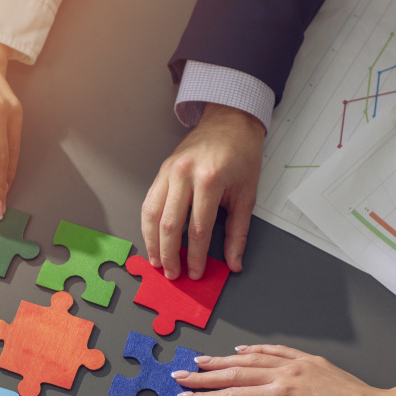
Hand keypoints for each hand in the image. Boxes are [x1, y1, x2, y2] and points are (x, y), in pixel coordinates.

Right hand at [141, 103, 264, 279]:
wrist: (229, 121)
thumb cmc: (241, 155)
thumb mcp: (247, 194)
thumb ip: (238, 232)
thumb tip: (233, 262)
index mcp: (210, 180)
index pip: (198, 229)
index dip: (196, 256)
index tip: (195, 272)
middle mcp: (185, 175)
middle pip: (170, 225)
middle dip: (169, 255)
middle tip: (172, 274)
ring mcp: (169, 172)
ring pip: (152, 215)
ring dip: (152, 243)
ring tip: (156, 262)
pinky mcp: (161, 171)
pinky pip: (148, 203)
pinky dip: (148, 225)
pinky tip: (152, 240)